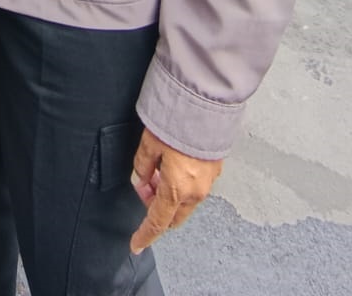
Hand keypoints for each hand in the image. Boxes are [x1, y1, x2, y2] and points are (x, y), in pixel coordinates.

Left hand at [129, 128, 222, 253]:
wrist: (209, 107)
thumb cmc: (180, 122)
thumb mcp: (150, 143)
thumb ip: (143, 166)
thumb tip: (141, 179)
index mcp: (176, 189)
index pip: (157, 222)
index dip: (145, 235)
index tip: (137, 244)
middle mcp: (195, 191)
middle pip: (173, 216)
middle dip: (156, 209)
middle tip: (144, 188)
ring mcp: (208, 182)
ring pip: (184, 202)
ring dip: (168, 196)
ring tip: (156, 172)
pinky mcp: (214, 170)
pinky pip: (194, 189)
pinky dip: (180, 186)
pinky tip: (172, 167)